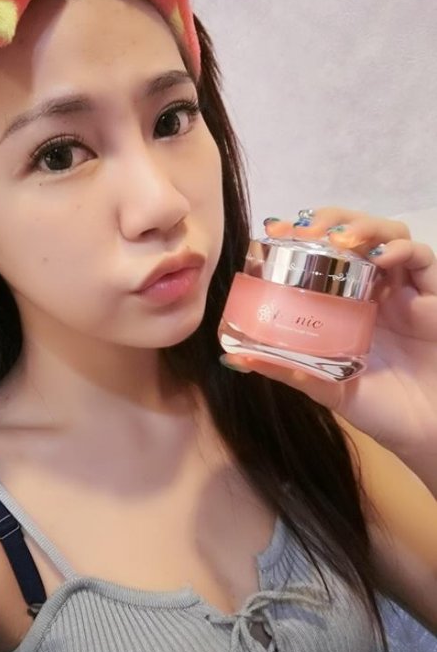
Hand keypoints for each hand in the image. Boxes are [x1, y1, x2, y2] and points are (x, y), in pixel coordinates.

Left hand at [224, 207, 436, 461]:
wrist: (426, 431)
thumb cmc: (380, 409)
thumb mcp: (325, 387)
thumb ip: (287, 369)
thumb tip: (234, 358)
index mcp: (346, 302)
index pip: (326, 252)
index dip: (304, 235)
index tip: (277, 229)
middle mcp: (376, 288)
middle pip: (357, 232)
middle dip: (332, 220)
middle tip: (307, 229)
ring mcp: (406, 290)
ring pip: (389, 234)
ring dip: (364, 227)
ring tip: (340, 239)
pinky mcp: (434, 297)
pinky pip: (422, 258)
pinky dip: (401, 249)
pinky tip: (380, 257)